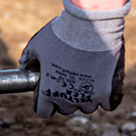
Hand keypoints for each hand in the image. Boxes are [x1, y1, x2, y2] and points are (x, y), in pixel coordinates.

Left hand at [19, 0, 129, 117]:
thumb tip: (24, 67)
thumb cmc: (61, 33)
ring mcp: (91, 98)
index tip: (48, 89)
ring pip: (87, 106)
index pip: (43, 111)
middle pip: (66, 109)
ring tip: (86, 75)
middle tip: (68, 77)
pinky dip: (107, 96)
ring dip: (86, 96)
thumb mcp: (36, 44)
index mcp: (47, 92)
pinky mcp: (110, 92)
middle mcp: (68, 100)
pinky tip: (103, 82)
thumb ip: (28, 59)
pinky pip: (108, 104)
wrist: (91, 24)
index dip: (44, 101)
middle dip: (65, 97)